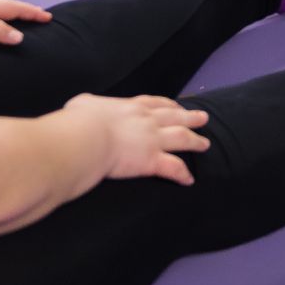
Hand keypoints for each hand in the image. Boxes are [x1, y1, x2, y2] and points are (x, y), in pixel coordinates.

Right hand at [64, 93, 211, 185]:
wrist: (86, 138)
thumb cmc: (79, 121)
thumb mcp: (82, 104)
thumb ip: (87, 104)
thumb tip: (82, 106)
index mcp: (131, 107)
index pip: (155, 104)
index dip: (168, 105)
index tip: (177, 106)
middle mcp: (147, 121)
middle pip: (175, 117)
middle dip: (190, 117)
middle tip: (203, 118)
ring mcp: (152, 140)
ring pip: (182, 139)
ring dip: (195, 142)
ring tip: (205, 144)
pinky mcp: (152, 161)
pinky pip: (174, 168)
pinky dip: (183, 174)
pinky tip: (189, 180)